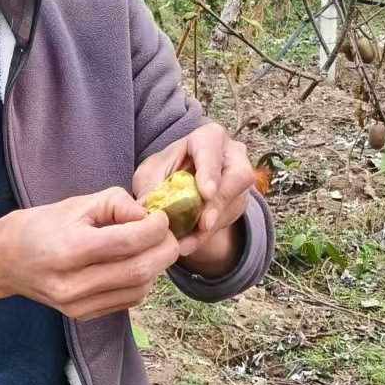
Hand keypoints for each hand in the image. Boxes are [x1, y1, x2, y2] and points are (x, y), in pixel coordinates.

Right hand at [0, 187, 181, 319]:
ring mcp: (78, 304)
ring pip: (140, 289)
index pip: (128, 241)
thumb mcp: (74, 204)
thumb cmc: (38, 226)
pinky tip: (134, 265)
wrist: (4, 262)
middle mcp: (73, 283)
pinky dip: (142, 282)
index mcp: (68, 249)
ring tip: (151, 248)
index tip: (161, 217)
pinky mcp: (83, 315)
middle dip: (164, 249)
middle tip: (167, 233)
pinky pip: (128, 301)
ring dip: (156, 267)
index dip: (155, 228)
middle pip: (139, 270)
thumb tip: (148, 216)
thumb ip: (116, 204)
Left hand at [133, 123, 254, 272]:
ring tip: (185, 242)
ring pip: (234, 203)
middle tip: (204, 224)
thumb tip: (146, 208)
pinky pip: (226, 222)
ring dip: (210, 226)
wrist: (179, 186)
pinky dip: (205, 237)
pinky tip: (188, 246)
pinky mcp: (237, 204)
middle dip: (219, 202)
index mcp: (209, 138)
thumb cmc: (166, 171)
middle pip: (237, 177)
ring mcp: (238, 181)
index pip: (213, 149)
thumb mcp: (152, 173)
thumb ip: (151, 186)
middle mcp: (231, 156)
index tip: (205, 193)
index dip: (210, 171)